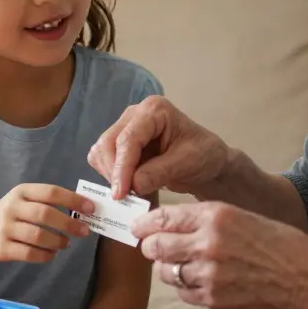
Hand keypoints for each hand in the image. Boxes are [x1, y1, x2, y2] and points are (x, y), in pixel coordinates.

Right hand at [0, 183, 93, 262]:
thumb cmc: (11, 215)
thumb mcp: (23, 201)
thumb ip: (47, 202)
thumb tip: (83, 209)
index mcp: (22, 192)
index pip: (51, 192)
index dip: (73, 200)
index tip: (91, 209)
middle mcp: (12, 208)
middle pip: (45, 214)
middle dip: (69, 224)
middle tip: (84, 231)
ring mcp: (6, 228)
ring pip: (38, 236)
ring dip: (58, 241)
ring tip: (66, 244)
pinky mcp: (3, 248)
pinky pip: (30, 253)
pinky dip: (46, 255)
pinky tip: (52, 253)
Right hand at [87, 96, 230, 199]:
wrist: (206, 162)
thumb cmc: (203, 155)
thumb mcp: (188, 163)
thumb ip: (159, 172)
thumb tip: (132, 185)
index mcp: (154, 110)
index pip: (128, 139)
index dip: (122, 168)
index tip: (121, 194)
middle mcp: (134, 115)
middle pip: (108, 144)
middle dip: (114, 173)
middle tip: (127, 198)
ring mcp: (125, 129)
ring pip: (101, 153)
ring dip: (112, 177)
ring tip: (134, 195)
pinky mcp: (120, 145)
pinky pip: (103, 161)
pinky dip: (113, 178)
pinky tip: (131, 189)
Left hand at [132, 201, 307, 308]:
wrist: (304, 277)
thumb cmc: (276, 243)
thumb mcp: (239, 215)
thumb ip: (202, 219)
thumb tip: (166, 224)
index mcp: (215, 216)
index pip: (164, 217)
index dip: (145, 223)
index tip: (138, 226)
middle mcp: (208, 243)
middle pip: (155, 246)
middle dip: (148, 246)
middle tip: (149, 246)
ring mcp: (209, 274)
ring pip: (166, 271)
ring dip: (167, 267)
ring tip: (178, 263)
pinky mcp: (213, 299)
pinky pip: (183, 293)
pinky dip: (184, 287)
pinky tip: (197, 280)